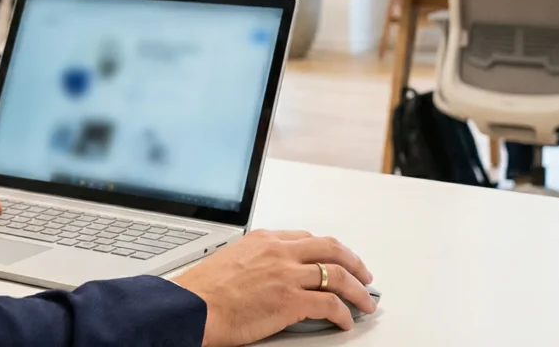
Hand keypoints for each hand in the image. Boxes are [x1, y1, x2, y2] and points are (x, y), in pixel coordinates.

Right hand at [173, 230, 376, 346]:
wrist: (192, 307)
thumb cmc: (204, 291)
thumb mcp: (232, 260)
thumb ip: (257, 261)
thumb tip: (272, 275)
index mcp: (264, 239)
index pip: (308, 238)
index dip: (329, 250)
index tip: (337, 259)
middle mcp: (279, 252)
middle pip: (331, 249)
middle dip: (354, 262)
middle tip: (364, 275)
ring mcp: (287, 275)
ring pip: (338, 275)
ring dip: (358, 290)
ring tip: (365, 302)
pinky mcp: (291, 300)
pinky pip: (330, 304)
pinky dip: (344, 313)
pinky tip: (346, 321)